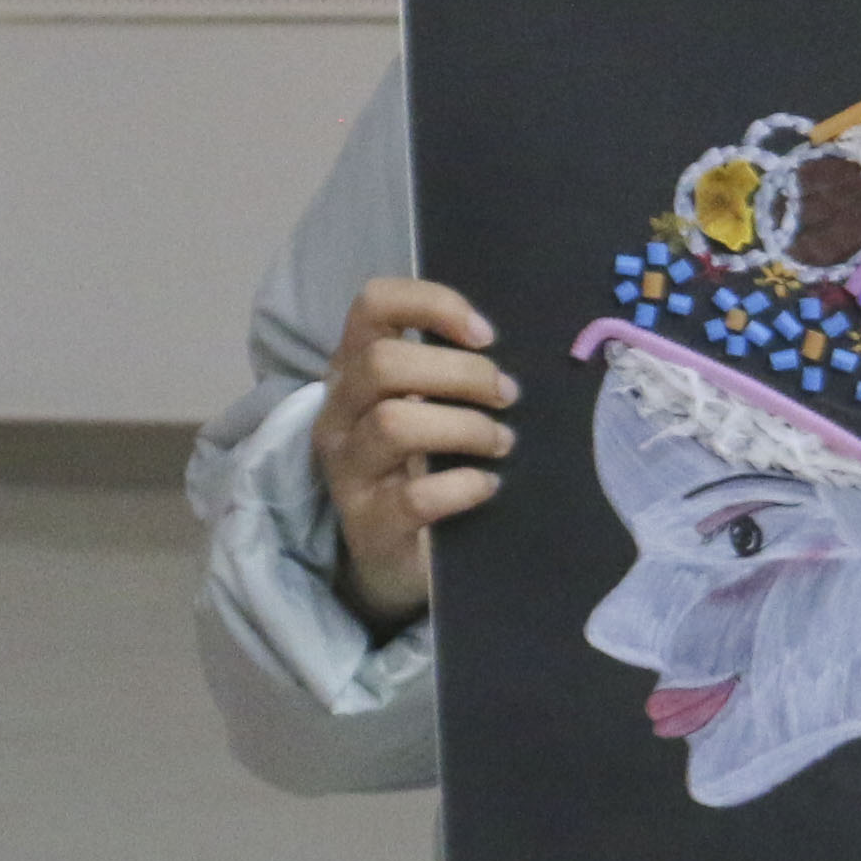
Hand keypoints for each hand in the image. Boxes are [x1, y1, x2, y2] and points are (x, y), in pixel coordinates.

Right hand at [312, 277, 516, 637]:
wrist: (398, 556)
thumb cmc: (424, 463)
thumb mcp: (430, 406)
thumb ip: (452, 372)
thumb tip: (521, 345)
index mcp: (355, 369)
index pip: (373, 305)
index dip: (432, 304)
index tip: (486, 334)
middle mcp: (339, 413)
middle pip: (383, 364)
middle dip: (461, 373)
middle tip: (507, 396)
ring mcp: (347, 470)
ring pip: (394, 423)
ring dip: (466, 427)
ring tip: (502, 443)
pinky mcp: (368, 525)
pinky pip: (415, 496)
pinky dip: (463, 486)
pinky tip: (488, 486)